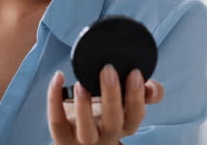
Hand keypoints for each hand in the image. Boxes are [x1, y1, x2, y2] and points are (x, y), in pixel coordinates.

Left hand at [47, 65, 165, 144]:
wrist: (77, 131)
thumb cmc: (105, 111)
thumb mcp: (125, 103)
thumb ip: (143, 93)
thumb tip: (153, 87)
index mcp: (124, 126)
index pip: (136, 117)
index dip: (137, 97)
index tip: (134, 72)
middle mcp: (107, 137)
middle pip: (113, 123)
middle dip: (112, 96)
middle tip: (108, 69)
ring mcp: (83, 141)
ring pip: (86, 131)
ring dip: (85, 106)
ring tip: (82, 83)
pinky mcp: (62, 138)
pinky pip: (57, 122)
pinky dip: (54, 99)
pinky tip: (58, 77)